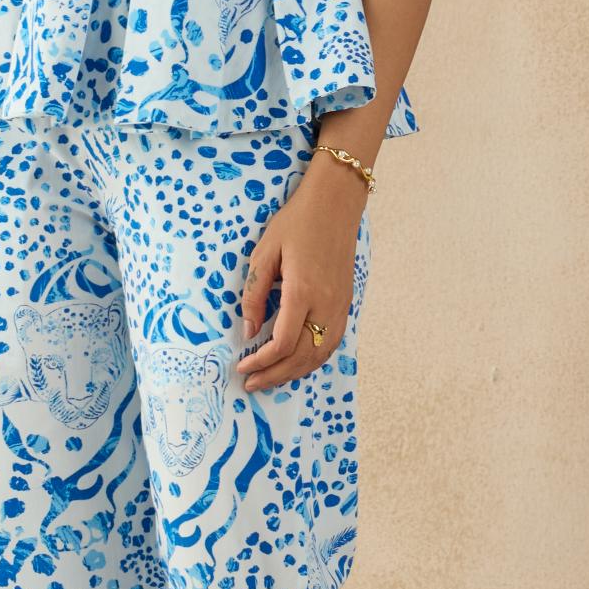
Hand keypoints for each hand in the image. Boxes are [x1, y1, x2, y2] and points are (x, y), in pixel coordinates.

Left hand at [236, 163, 359, 394]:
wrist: (335, 204)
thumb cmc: (296, 223)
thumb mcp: (265, 253)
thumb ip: (255, 294)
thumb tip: (248, 331)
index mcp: (303, 291)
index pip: (283, 342)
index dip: (261, 361)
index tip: (242, 367)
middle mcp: (326, 304)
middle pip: (302, 356)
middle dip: (275, 375)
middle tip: (251, 384)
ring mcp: (340, 306)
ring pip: (320, 354)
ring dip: (294, 372)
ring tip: (271, 379)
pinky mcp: (346, 304)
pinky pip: (331, 343)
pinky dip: (313, 360)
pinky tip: (297, 363)